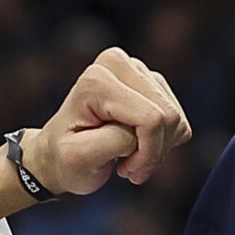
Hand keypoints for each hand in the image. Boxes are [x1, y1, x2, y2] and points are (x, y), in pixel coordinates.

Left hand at [21, 46, 190, 193]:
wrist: (57, 153)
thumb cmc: (66, 158)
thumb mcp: (79, 158)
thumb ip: (112, 141)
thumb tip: (141, 130)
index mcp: (97, 80)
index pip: (151, 118)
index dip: (147, 153)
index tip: (125, 171)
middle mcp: (117, 63)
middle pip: (168, 115)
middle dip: (154, 151)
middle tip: (128, 168)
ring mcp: (136, 69)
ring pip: (175, 117)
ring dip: (158, 147)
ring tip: (129, 157)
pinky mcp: (150, 81)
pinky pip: (177, 118)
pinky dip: (163, 140)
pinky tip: (137, 145)